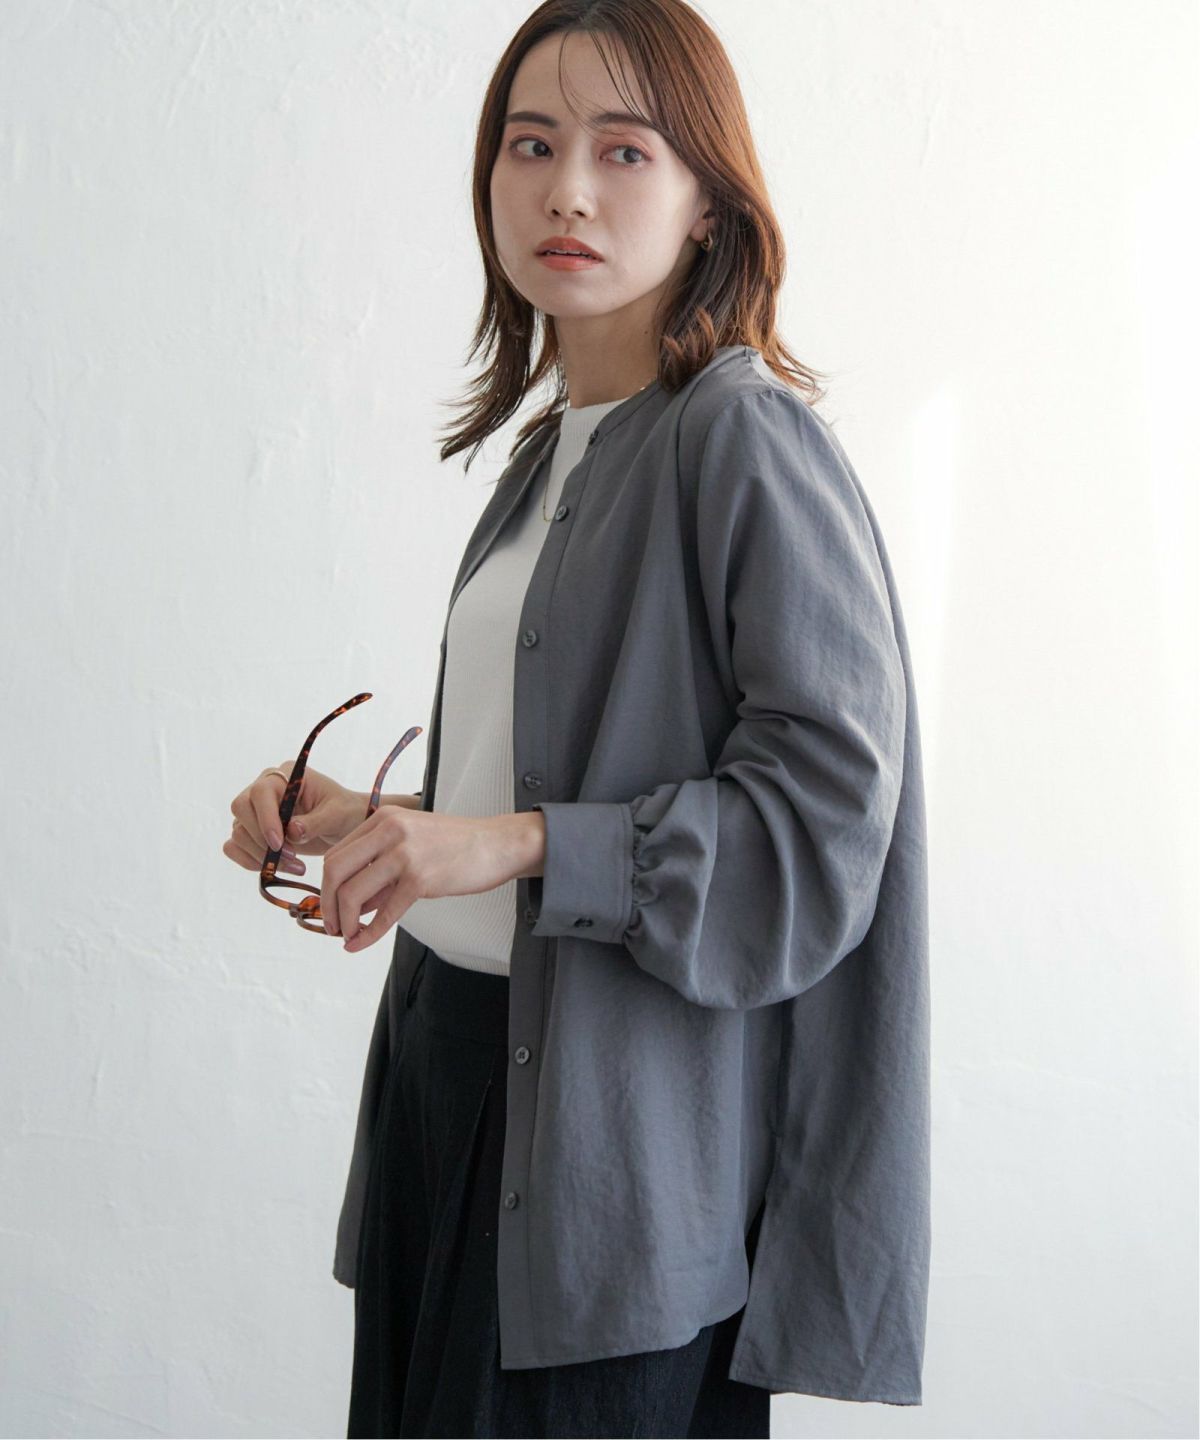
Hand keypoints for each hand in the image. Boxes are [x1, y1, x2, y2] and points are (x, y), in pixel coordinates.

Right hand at [225, 763, 366, 876]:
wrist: (346, 827)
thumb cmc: (345, 813)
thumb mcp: (338, 815)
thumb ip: (317, 821)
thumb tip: (291, 831)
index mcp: (286, 776)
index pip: (260, 792)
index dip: (265, 818)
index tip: (280, 843)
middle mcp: (265, 790)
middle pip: (241, 809)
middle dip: (262, 839)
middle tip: (291, 857)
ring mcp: (256, 812)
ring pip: (238, 832)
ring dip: (261, 856)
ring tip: (296, 867)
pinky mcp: (253, 833)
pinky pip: (234, 847)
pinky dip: (249, 861)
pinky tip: (273, 869)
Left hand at [322, 808, 541, 950]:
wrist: (497, 844)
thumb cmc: (456, 846)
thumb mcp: (412, 845)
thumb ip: (381, 871)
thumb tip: (354, 906)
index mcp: (383, 819)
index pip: (337, 853)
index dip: (326, 886)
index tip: (330, 908)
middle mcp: (389, 831)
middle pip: (335, 870)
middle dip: (327, 904)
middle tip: (331, 925)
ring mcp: (404, 854)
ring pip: (353, 892)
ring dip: (344, 921)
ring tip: (347, 936)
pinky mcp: (421, 878)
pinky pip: (384, 913)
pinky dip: (367, 934)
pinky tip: (359, 944)